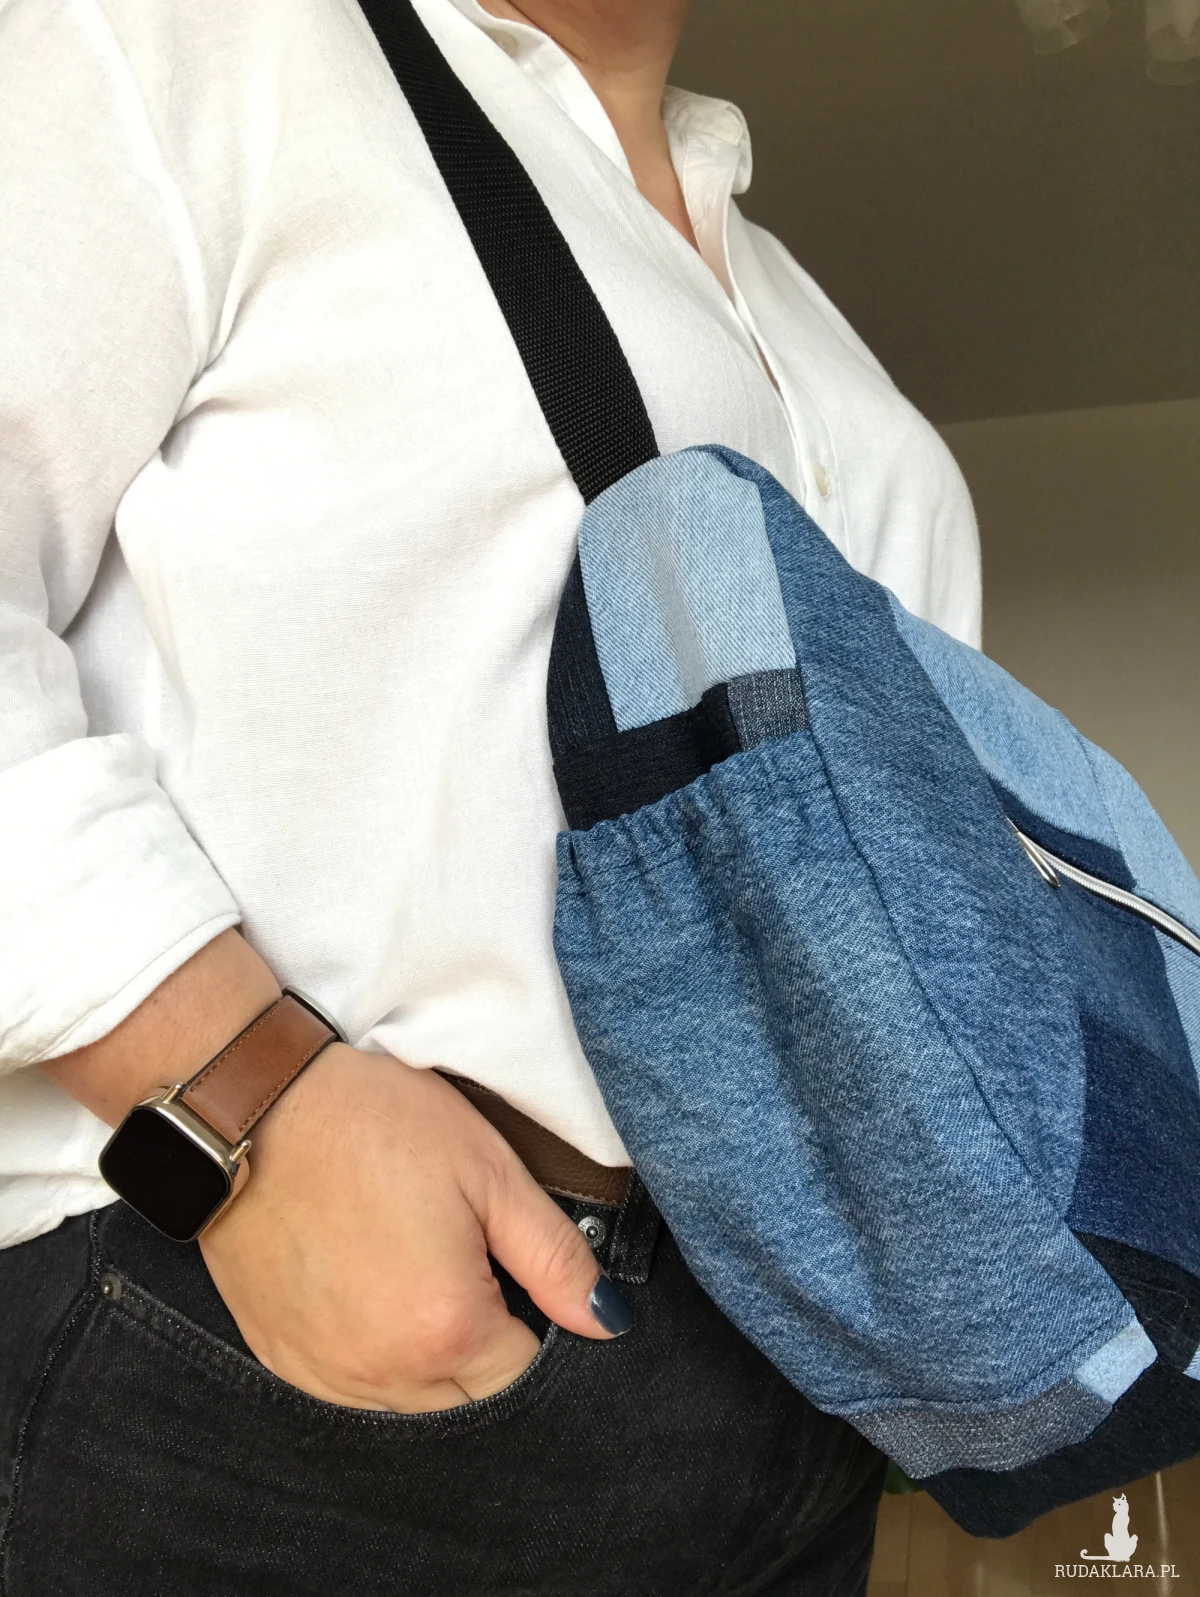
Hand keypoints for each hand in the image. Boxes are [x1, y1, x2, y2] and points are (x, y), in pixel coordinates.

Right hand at [198, 1044, 629, 1412]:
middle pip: (469, 1399)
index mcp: (445, 1329)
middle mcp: (383, 1374)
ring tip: (415, 1270)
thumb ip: (555, 1257)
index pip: (525, 1374)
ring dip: (430, 1357)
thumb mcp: (487, 1170)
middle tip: (465, 1262)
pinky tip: (370, 1289)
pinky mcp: (281, 1359)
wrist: (252, 1106)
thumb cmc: (374, 1123)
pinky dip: (374, 1357)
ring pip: (410, 1404)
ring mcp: (323, 1375)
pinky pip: (351, 1392)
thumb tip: (608, 1320)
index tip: (513, 1268)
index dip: (535, 1322)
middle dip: (486, 1347)